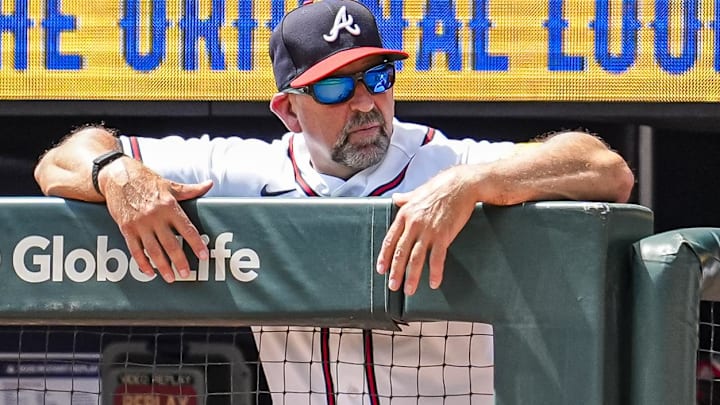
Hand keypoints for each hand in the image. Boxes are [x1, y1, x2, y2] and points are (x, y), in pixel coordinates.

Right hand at [101, 158, 211, 281]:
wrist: (118, 176)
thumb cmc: (146, 180)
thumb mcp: (170, 185)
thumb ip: (191, 190)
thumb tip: (210, 184)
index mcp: (169, 206)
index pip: (187, 229)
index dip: (196, 243)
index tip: (204, 256)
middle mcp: (155, 216)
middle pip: (170, 244)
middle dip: (179, 261)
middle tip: (186, 274)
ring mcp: (140, 224)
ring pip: (153, 250)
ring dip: (162, 266)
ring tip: (170, 278)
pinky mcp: (126, 228)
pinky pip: (135, 250)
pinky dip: (142, 263)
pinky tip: (150, 272)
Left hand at [376, 166, 479, 294]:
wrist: (461, 185)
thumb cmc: (441, 187)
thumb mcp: (418, 192)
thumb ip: (405, 198)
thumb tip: (396, 198)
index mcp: (405, 214)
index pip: (390, 240)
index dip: (384, 256)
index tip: (381, 269)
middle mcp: (413, 224)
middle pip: (400, 252)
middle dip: (395, 271)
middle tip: (393, 286)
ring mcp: (428, 230)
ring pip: (416, 258)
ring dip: (411, 276)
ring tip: (409, 289)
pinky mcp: (443, 235)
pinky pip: (437, 258)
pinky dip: (435, 272)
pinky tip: (434, 282)